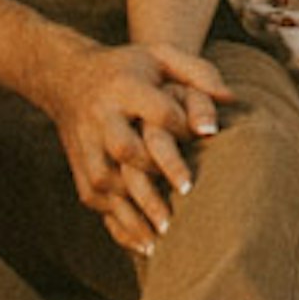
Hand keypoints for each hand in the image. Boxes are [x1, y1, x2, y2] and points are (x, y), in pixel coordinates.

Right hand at [55, 37, 230, 254]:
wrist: (67, 78)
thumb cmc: (129, 68)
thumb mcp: (160, 56)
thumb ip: (199, 73)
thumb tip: (231, 101)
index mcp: (123, 87)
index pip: (156, 111)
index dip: (182, 126)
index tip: (207, 139)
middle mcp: (101, 117)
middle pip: (125, 148)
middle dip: (155, 174)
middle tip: (188, 193)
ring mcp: (85, 146)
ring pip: (108, 181)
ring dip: (137, 209)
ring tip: (167, 233)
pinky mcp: (79, 170)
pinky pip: (97, 201)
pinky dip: (120, 224)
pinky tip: (145, 243)